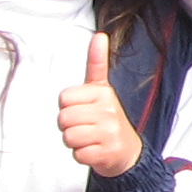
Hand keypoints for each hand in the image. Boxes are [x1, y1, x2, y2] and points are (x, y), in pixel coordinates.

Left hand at [58, 34, 144, 175]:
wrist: (128, 151)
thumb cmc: (109, 119)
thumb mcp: (103, 90)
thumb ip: (97, 63)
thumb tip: (99, 36)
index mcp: (104, 92)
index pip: (65, 98)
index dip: (69, 106)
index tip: (83, 108)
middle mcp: (109, 110)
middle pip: (64, 118)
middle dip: (69, 125)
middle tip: (85, 126)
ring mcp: (109, 132)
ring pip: (69, 137)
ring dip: (75, 141)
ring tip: (89, 138)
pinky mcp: (107, 153)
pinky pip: (78, 154)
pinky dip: (82, 155)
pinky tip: (94, 150)